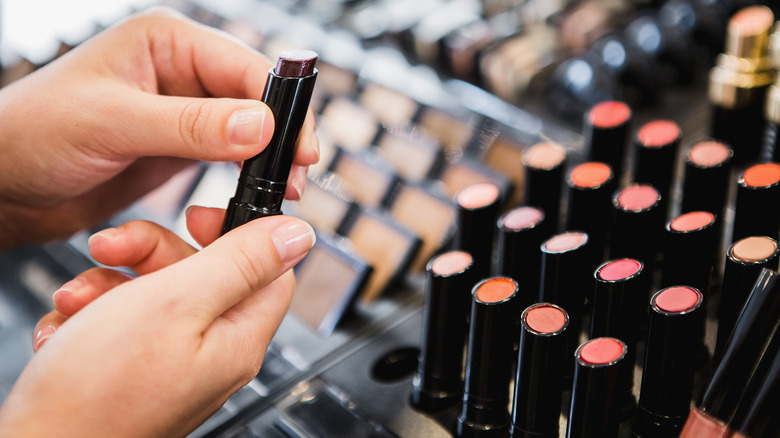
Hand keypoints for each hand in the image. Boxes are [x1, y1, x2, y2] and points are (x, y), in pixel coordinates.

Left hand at [0, 7, 317, 249]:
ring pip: (248, 131)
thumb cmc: (32, 133)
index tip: (298, 149)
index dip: (278, 108)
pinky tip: (254, 194)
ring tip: (281, 192)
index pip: (243, 68)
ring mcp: (184, 111)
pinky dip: (246, 175)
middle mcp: (181, 72)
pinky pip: (228, 157)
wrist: (3, 183)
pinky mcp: (181, 146)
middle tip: (296, 177)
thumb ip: (189, 125)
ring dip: (267, 159)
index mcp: (166, 43)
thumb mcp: (111, 123)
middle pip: (255, 99)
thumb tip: (261, 126)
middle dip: (280, 137)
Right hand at [0, 207, 314, 436]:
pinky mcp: (132, 371)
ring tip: (78, 300)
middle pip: (202, 274)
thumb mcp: (177, 303)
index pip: (267, 270)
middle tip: (113, 248)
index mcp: (237, 339)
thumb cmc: (100, 394)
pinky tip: (68, 328)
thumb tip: (297, 235)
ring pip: (153, 293)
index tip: (196, 218)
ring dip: (108, 283)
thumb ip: (240, 262)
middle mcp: (211, 353)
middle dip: (150, 254)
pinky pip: (122, 322)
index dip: (235, 234)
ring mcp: (171, 363)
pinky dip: (91, 316)